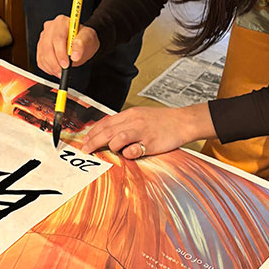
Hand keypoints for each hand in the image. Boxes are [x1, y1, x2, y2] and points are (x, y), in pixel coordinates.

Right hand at [36, 16, 99, 77]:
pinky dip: (47, 68)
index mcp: (62, 22)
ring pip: (42, 55)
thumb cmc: (84, 38)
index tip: (66, 65)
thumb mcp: (88, 38)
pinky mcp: (41, 48)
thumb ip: (81, 44)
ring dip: (51, 67)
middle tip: (62, 72)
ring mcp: (44, 37)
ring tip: (61, 72)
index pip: (57, 38)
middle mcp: (50, 28)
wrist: (82, 42)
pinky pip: (40, 60)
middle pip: (47, 47)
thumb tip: (74, 55)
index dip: (60, 53)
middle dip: (55, 63)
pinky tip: (56, 69)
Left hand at [81, 103, 215, 158]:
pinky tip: (128, 153)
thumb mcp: (141, 116)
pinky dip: (127, 153)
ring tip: (106, 152)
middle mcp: (134, 121)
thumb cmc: (162, 121)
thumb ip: (126, 123)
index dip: (93, 132)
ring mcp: (142, 132)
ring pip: (117, 138)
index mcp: (130, 114)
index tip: (85, 140)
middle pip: (107, 131)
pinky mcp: (150, 143)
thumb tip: (109, 132)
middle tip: (86, 150)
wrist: (182, 121)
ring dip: (109, 146)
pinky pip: (133, 150)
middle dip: (93, 141)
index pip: (106, 123)